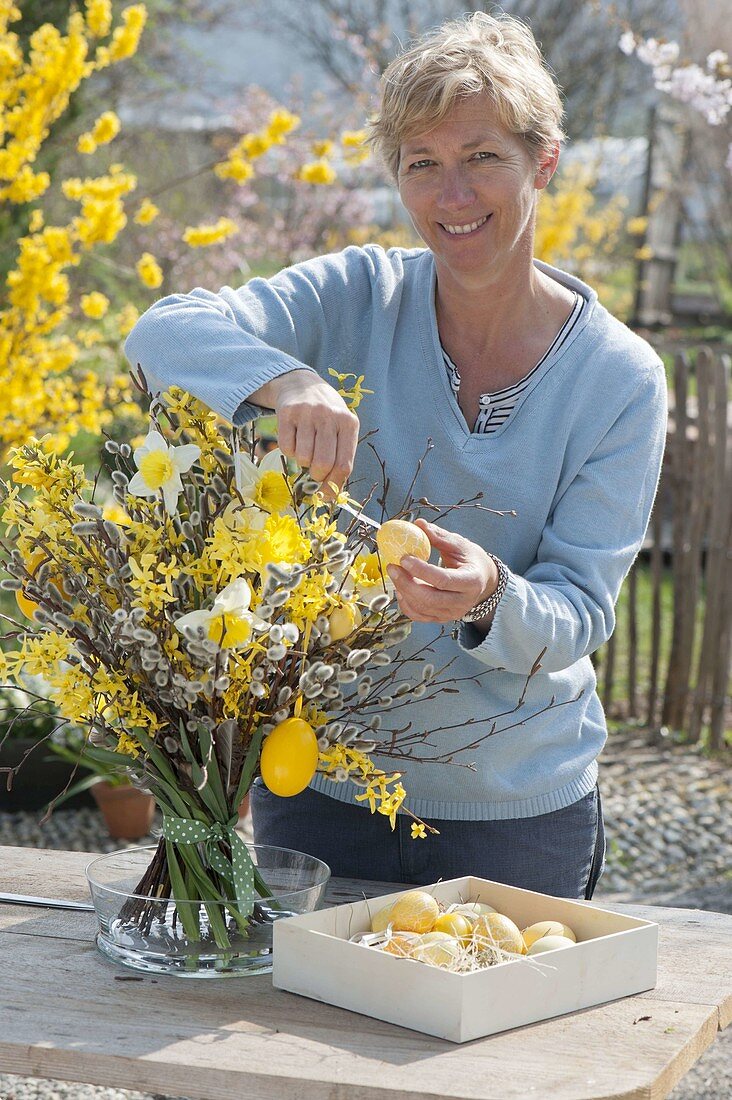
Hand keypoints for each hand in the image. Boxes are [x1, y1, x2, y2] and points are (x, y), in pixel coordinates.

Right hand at [251, 370, 358, 494]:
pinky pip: (286, 448)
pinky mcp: (287, 413)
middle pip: (323, 464)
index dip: (334, 484)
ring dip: (302, 462)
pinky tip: (295, 440)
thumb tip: (330, 495)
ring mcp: (307, 413)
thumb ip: (340, 458)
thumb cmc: (326, 416)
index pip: (344, 465)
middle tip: (315, 472)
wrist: (302, 385)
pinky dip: (289, 452)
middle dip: (317, 476)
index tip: (327, 493)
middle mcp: (329, 416)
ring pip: (303, 458)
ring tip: (306, 449)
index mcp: (349, 423)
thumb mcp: (341, 430)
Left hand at [386, 519, 497, 622]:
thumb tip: (419, 524)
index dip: (421, 570)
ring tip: (395, 574)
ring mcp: (452, 613)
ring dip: (403, 591)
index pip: (443, 580)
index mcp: (471, 581)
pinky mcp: (442, 618)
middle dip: (406, 583)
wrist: (482, 580)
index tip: (403, 558)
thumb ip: (439, 536)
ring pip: (422, 609)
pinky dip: (405, 603)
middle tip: (392, 567)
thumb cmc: (470, 559)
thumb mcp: (459, 545)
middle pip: (430, 599)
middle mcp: (463, 601)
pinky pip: (419, 616)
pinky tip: (400, 588)